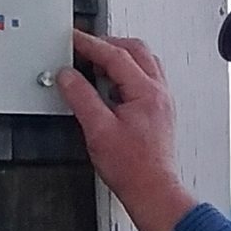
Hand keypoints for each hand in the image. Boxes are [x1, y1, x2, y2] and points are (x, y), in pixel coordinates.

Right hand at [57, 29, 196, 230]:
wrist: (152, 190)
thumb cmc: (133, 168)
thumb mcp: (98, 130)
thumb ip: (81, 98)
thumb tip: (68, 77)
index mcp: (146, 92)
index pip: (115, 55)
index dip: (90, 44)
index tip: (73, 39)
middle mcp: (158, 92)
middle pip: (135, 50)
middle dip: (107, 44)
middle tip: (83, 48)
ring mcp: (161, 101)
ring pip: (143, 62)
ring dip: (119, 56)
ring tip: (95, 64)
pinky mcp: (159, 112)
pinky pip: (145, 78)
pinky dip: (126, 72)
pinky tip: (111, 85)